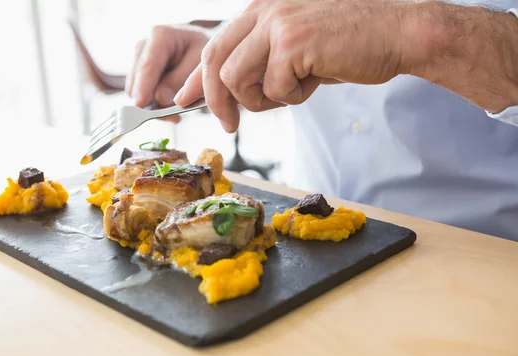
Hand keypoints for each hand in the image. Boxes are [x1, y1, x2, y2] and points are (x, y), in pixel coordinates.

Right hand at [126, 25, 210, 122]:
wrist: (208, 53)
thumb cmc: (208, 56)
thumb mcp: (202, 65)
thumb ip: (182, 81)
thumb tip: (160, 99)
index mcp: (161, 35)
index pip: (148, 65)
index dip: (143, 87)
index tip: (140, 105)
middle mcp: (144, 45)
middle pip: (137, 81)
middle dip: (152, 102)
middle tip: (175, 117)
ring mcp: (138, 61)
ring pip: (135, 92)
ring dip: (154, 107)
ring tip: (177, 114)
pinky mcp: (138, 75)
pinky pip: (139, 97)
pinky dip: (154, 107)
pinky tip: (171, 108)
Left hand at [174, 0, 404, 131]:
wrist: (394, 34)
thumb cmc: (345, 45)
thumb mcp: (293, 50)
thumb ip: (259, 62)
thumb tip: (227, 91)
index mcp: (260, 10)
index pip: (214, 46)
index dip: (195, 77)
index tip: (183, 98)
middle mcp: (263, 10)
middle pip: (214, 62)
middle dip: (216, 101)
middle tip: (229, 124)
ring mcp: (277, 24)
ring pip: (236, 79)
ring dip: (261, 100)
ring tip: (292, 92)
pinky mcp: (293, 43)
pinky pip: (274, 89)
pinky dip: (293, 98)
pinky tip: (315, 81)